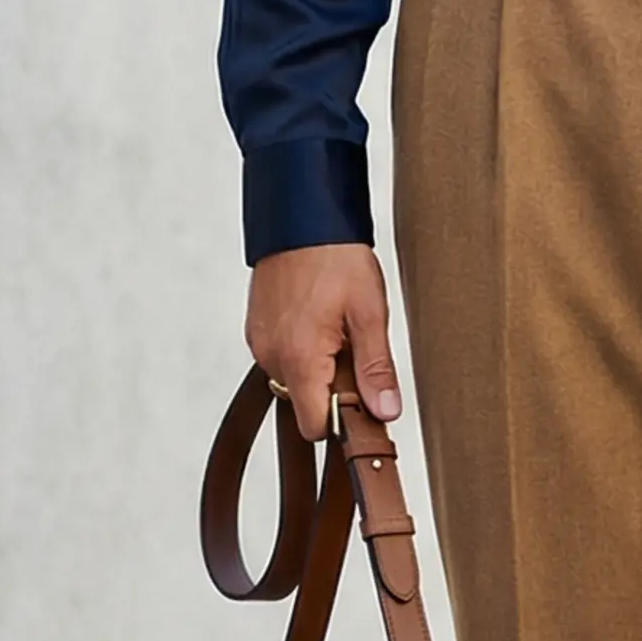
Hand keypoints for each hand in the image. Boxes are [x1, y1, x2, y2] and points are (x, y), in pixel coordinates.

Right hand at [246, 242, 402, 437]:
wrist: (301, 214)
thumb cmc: (335, 256)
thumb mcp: (369, 313)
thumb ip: (375, 369)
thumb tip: (385, 412)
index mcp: (298, 358)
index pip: (314, 427)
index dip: (343, 422)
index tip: (365, 399)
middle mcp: (271, 356)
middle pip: (305, 404)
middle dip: (334, 389)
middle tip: (355, 348)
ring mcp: (260, 342)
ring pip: (295, 381)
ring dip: (319, 368)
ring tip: (338, 327)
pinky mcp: (256, 329)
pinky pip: (283, 358)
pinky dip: (304, 351)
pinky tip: (321, 320)